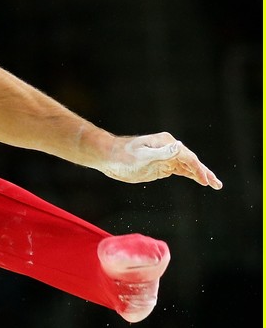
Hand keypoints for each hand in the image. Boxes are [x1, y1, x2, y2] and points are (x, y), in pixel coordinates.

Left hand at [101, 133, 222, 188]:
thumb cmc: (123, 156)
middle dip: (204, 173)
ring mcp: (166, 157)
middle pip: (192, 161)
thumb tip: (179, 146)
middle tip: (217, 184)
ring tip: (214, 184)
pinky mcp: (161, 166)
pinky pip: (180, 170)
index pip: (187, 157)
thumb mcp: (142, 156)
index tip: (206, 181)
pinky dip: (191, 175)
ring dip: (201, 175)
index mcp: (167, 143)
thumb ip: (161, 153)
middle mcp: (169, 148)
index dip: (198, 169)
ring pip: (188, 167)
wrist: (109, 157)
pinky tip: (199, 180)